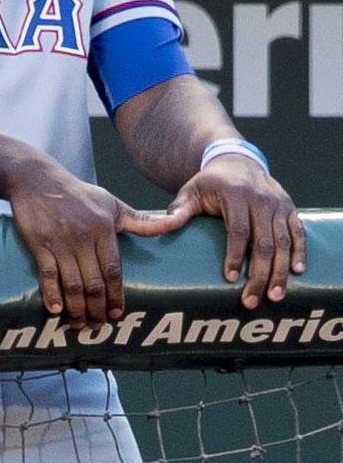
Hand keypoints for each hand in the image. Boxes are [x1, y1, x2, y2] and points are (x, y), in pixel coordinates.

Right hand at [6, 156, 178, 324]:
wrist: (36, 179)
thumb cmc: (76, 193)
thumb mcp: (111, 203)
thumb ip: (140, 220)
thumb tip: (173, 223)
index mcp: (104, 229)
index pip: (114, 270)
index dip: (116, 295)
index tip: (116, 314)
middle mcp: (84, 238)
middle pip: (94, 282)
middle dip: (96, 308)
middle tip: (97, 327)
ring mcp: (60, 242)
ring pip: (72, 283)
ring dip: (76, 308)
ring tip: (79, 324)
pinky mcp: (39, 244)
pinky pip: (47, 274)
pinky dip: (51, 294)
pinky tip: (55, 309)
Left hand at [156, 153, 305, 309]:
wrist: (237, 163)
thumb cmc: (208, 184)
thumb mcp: (189, 192)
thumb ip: (178, 211)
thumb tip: (162, 227)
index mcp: (235, 194)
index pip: (237, 229)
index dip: (234, 255)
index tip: (230, 279)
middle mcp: (261, 199)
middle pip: (263, 241)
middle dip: (259, 273)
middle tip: (251, 299)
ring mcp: (278, 204)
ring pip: (283, 241)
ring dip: (280, 270)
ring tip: (275, 296)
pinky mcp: (290, 209)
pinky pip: (298, 233)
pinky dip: (300, 252)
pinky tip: (298, 272)